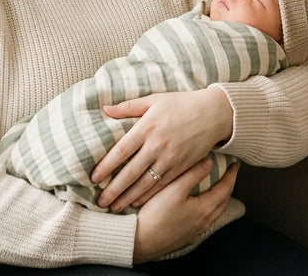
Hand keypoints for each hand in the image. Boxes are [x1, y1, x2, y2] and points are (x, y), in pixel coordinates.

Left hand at [92, 88, 232, 211]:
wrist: (214, 113)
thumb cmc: (181, 103)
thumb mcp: (154, 99)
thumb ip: (128, 106)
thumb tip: (105, 109)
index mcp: (147, 127)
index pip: (122, 150)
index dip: (106, 165)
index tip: (93, 177)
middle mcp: (157, 145)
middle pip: (131, 172)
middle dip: (114, 189)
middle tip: (100, 201)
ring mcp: (170, 158)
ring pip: (146, 183)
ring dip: (129, 197)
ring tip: (114, 208)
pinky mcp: (182, 167)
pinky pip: (162, 185)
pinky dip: (148, 196)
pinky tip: (137, 203)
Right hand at [133, 160, 236, 263]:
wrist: (140, 242)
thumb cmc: (156, 215)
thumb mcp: (174, 189)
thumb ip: (193, 173)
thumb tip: (209, 161)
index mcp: (205, 208)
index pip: (225, 188)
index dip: (231, 175)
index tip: (235, 164)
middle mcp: (204, 221)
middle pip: (223, 201)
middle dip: (228, 186)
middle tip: (228, 174)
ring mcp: (196, 231)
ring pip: (215, 212)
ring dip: (219, 198)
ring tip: (216, 187)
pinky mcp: (187, 237)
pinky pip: (205, 221)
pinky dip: (208, 209)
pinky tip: (200, 206)